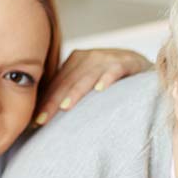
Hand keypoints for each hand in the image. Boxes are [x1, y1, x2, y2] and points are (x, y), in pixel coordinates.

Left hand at [34, 48, 150, 124]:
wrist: (142, 64)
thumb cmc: (111, 78)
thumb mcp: (88, 81)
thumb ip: (70, 91)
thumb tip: (41, 118)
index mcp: (75, 60)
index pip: (57, 83)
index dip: (45, 101)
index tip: (35, 121)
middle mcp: (89, 56)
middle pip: (68, 81)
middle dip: (53, 101)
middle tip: (42, 120)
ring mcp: (108, 57)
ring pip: (87, 77)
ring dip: (75, 92)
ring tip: (65, 107)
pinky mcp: (127, 61)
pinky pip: (115, 70)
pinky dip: (108, 78)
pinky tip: (101, 89)